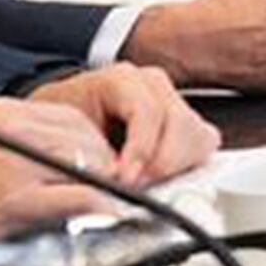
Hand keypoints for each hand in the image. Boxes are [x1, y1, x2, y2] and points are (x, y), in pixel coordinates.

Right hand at [0, 91, 123, 265]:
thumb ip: (18, 147)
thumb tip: (63, 162)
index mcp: (3, 113)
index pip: (73, 117)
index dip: (94, 144)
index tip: (99, 165)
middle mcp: (13, 129)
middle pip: (89, 138)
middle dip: (107, 167)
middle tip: (110, 191)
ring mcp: (16, 163)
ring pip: (90, 164)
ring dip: (106, 188)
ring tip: (105, 208)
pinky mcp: (15, 199)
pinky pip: (77, 198)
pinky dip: (100, 209)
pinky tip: (105, 219)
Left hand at [26, 61, 217, 184]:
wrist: (65, 118)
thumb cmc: (64, 122)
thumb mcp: (62, 130)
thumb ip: (84, 150)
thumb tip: (106, 177)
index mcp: (121, 78)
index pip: (147, 111)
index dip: (141, 150)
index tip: (126, 179)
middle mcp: (153, 85)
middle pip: (181, 124)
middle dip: (162, 163)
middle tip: (138, 187)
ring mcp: (174, 101)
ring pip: (199, 136)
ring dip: (177, 167)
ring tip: (147, 184)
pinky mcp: (186, 123)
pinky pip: (203, 145)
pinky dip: (187, 166)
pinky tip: (162, 177)